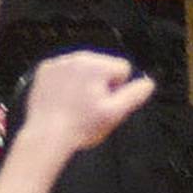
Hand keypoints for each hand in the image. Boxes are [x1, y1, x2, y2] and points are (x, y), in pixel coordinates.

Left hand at [20, 50, 155, 150]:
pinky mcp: (44, 70)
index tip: (106, 103)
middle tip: (90, 108)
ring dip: (83, 83)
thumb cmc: (81, 126)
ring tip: (75, 106)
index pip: (123, 69)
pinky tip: (62, 101)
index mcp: (97, 65)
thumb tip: (148, 83)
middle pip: (102, 67)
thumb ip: (135, 94)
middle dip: (101, 84)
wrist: (46, 135)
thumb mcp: (115, 114)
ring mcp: (59, 63)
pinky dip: (65, 83)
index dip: (119, 89)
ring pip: (83, 69)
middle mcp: (77, 57)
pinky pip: (64, 72)